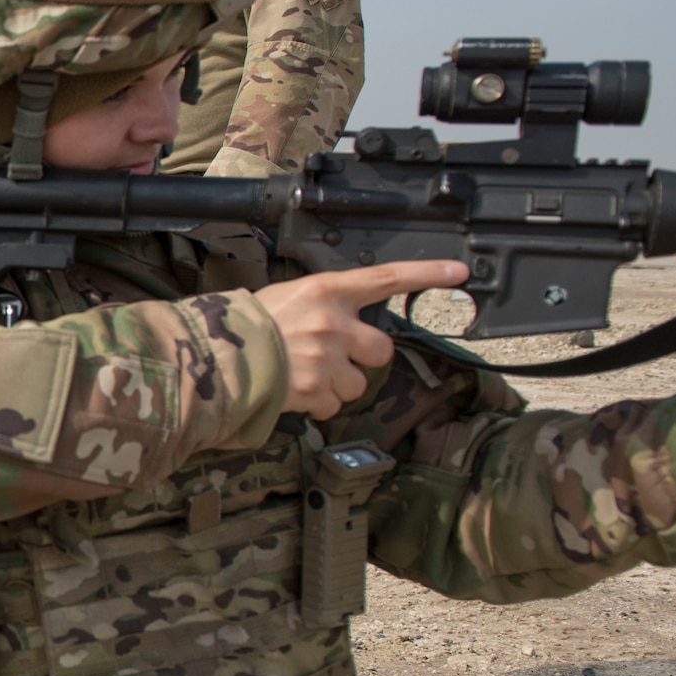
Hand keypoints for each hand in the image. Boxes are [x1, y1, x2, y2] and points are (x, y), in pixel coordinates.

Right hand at [254, 260, 467, 418]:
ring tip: (305, 376)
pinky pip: (333, 405)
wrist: (215, 356)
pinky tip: (296, 392)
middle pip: (382, 349)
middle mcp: (334, 323)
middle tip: (334, 359)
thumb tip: (343, 322)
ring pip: (359, 383)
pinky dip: (318, 405)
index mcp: (327, 291)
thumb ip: (323, 306)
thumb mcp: (288, 298)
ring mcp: (327, 358)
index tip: (459, 271)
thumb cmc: (246, 326)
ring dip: (338, 385)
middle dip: (363, 360)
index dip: (427, 274)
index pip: (387, 278)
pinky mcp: (315, 390)